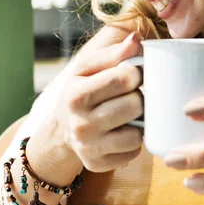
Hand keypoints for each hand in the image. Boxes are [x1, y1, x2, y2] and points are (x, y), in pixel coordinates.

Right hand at [53, 32, 143, 171]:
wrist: (63, 129)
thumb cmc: (83, 90)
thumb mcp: (90, 67)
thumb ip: (114, 53)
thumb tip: (137, 40)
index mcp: (77, 93)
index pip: (126, 78)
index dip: (137, 73)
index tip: (134, 75)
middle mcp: (80, 123)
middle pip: (135, 105)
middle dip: (140, 98)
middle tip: (133, 96)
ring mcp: (89, 147)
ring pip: (137, 134)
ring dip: (140, 123)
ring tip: (130, 116)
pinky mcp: (98, 165)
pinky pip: (133, 153)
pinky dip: (133, 142)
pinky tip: (123, 133)